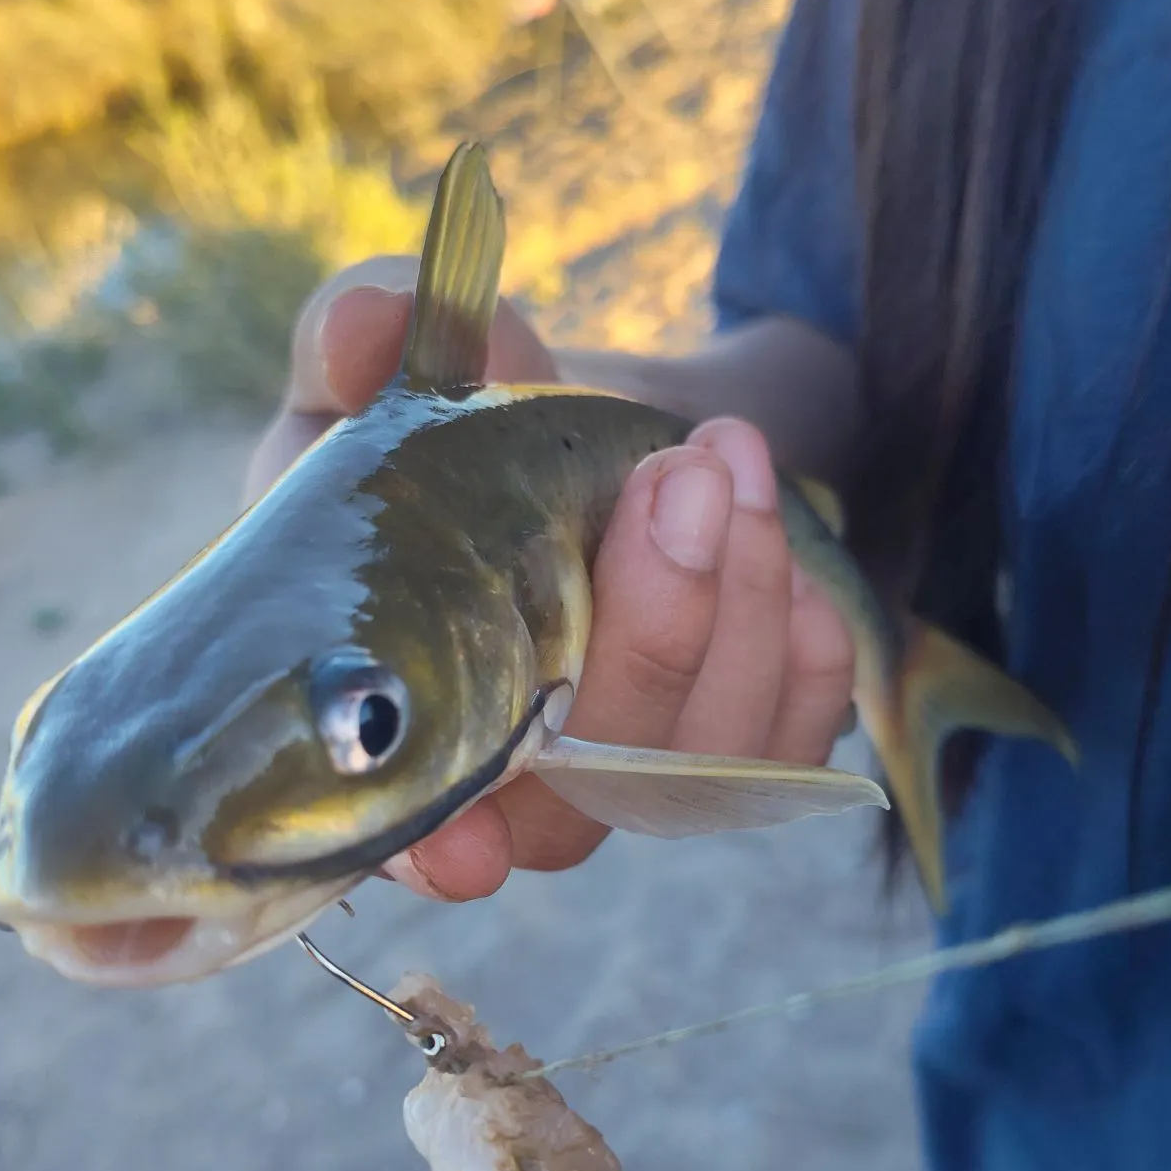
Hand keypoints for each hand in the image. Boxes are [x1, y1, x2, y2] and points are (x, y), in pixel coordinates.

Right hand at [245, 258, 856, 901]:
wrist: (612, 426)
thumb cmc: (479, 409)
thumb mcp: (411, 367)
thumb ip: (367, 342)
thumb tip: (366, 321)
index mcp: (393, 685)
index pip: (396, 812)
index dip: (425, 845)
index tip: (463, 848)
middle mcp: (507, 763)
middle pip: (579, 796)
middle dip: (652, 637)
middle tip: (684, 469)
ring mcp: (619, 766)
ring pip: (692, 774)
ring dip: (736, 617)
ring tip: (734, 457)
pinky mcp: (720, 748)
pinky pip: (782, 753)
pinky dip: (803, 664)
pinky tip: (793, 561)